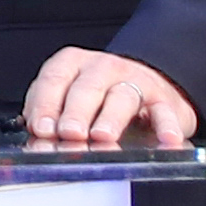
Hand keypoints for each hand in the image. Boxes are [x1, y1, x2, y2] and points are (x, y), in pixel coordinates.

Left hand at [23, 45, 202, 149]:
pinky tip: (166, 140)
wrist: (149, 89)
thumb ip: (51, 117)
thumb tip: (38, 141)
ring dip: (111, 118)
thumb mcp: (69, 102)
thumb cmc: (100, 100)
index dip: (45, 104)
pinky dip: (167, 127)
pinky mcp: (164, 101)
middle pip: (87, 88)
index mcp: (73, 65)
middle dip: (75, 112)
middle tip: (69, 133)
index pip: (54, 80)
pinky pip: (165, 113)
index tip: (41, 128)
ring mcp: (136, 82)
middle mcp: (103, 68)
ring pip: (122, 97)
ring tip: (102, 136)